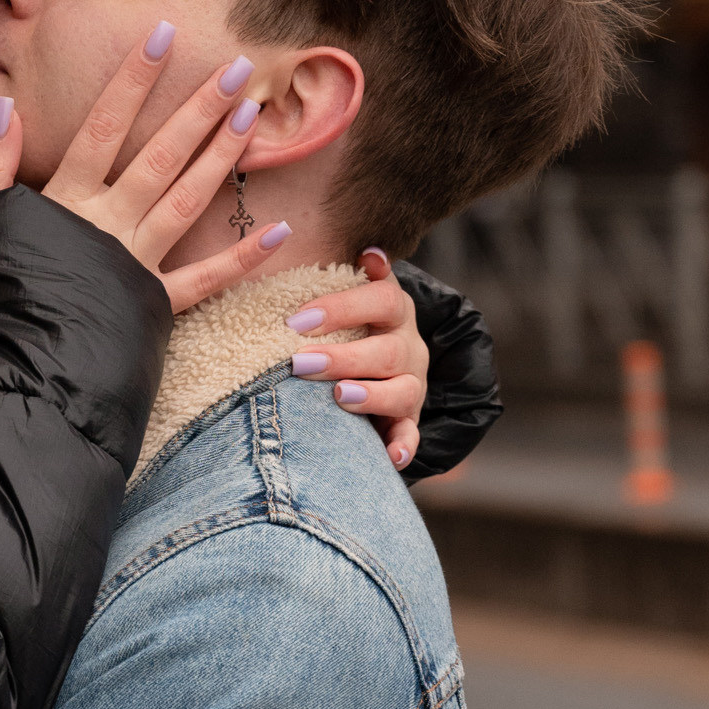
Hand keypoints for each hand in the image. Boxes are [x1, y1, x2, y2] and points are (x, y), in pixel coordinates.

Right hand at [0, 45, 293, 316]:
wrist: (2, 366)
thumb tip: (8, 107)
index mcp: (65, 199)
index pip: (105, 125)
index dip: (134, 79)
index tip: (163, 38)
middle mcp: (107, 223)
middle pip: (160, 154)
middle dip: (200, 108)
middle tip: (238, 68)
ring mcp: (134, 263)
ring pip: (186, 201)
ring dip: (221, 158)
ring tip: (252, 117)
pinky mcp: (150, 305)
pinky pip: (203, 282)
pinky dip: (240, 259)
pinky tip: (276, 230)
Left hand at [282, 249, 428, 470]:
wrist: (372, 366)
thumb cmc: (346, 326)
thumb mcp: (347, 297)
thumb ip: (349, 278)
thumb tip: (371, 251)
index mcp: (393, 310)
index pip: (380, 299)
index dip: (341, 308)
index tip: (296, 319)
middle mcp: (408, 346)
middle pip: (387, 351)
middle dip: (343, 357)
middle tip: (300, 362)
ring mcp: (411, 385)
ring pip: (403, 391)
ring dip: (371, 396)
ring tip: (339, 397)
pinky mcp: (407, 420)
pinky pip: (411, 435)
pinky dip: (404, 446)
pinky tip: (392, 457)